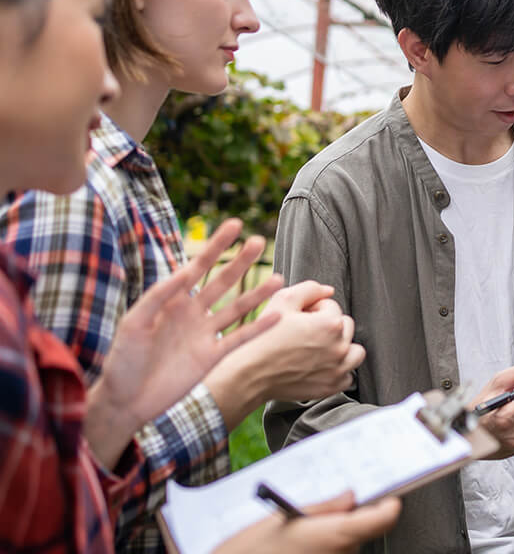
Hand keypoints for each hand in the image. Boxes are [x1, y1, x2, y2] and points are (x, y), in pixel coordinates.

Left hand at [86, 219, 282, 467]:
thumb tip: (184, 270)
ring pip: (236, 308)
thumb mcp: (134, 323)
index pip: (199, 266)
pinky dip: (258, 328)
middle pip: (223, 281)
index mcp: (172, 299)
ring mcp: (204, 334)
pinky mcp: (212, 357)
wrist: (125, 401)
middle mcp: (192, 312)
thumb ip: (158, 296)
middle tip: (259, 241)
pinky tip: (276, 316)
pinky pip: (239, 339)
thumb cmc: (122, 360)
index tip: (235, 224)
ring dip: (256, 293)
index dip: (217, 245)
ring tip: (278, 278)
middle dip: (240, 261)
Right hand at [205, 280, 365, 427]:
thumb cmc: (264, 335)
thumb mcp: (283, 300)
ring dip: (342, 347)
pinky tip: (321, 366)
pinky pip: (347, 376)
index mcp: (330, 324)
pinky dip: (338, 370)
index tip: (299, 317)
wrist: (250, 372)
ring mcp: (337, 369)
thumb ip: (310, 288)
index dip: (313, 307)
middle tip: (306, 331)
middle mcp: (339, 347)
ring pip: (355, 352)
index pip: (332, 305)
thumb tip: (328, 290)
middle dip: (329, 324)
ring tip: (320, 347)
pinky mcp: (331, 387)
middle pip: (345, 326)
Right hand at [214, 492, 400, 553]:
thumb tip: (351, 496)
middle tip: (327, 503)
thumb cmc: (251, 549)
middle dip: (350, 516)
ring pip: (346, 546)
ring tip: (301, 528)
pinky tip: (298, 545)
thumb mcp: (285, 516)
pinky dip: (323, 549)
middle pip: (362, 532)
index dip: (390, 503)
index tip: (390, 492)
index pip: (383, 518)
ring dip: (333, 535)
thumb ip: (324, 507)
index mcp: (336, 535)